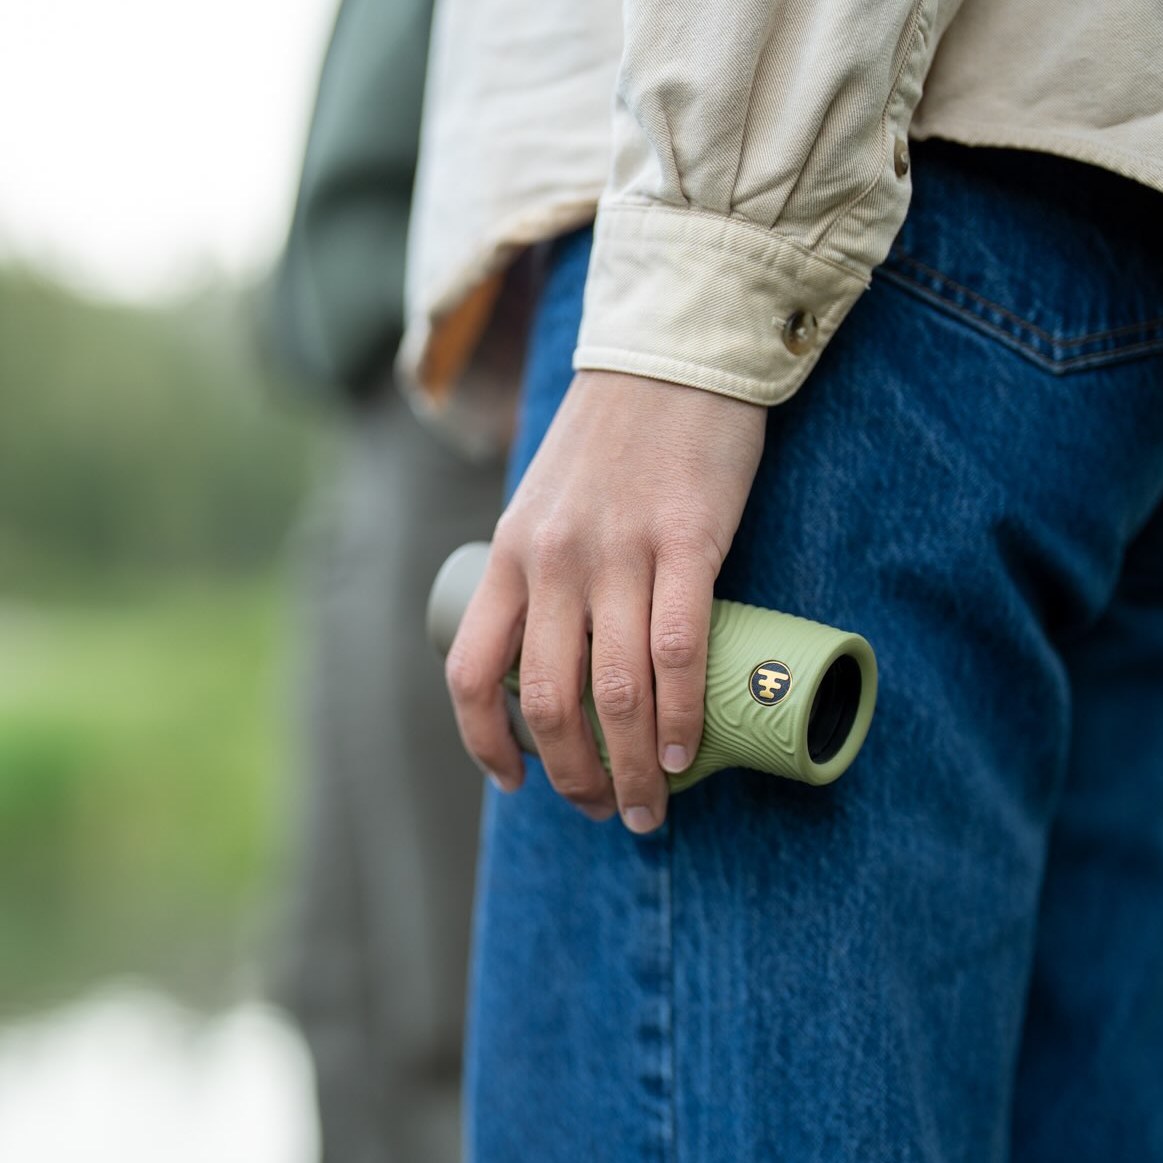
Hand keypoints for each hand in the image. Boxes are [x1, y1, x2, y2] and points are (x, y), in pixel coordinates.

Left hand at [444, 370, 766, 830]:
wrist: (674, 353)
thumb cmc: (611, 439)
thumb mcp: (543, 503)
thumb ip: (539, 567)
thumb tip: (554, 650)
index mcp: (507, 556)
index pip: (473, 672)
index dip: (484, 743)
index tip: (516, 781)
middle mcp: (552, 561)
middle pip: (547, 702)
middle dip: (574, 775)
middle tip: (605, 810)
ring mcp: (618, 553)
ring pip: (615, 693)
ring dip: (634, 767)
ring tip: (651, 806)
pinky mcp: (687, 541)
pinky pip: (678, 651)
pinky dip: (682, 717)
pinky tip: (689, 754)